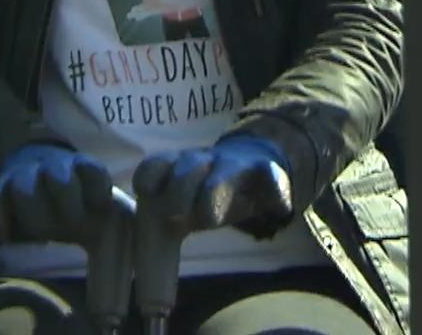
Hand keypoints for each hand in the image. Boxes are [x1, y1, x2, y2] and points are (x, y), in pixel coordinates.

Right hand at [0, 143, 120, 244]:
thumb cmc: (83, 208)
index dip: (97, 193)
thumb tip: (122, 303)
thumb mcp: (107, 224)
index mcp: (88, 172)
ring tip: (45, 233)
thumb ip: (119, 244)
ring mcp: (26, 177)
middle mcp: (57, 169)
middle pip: (59, 179)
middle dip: (66, 207)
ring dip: (36, 216)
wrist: (44, 185)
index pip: (95, 174)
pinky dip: (1, 222)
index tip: (98, 210)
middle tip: (69, 226)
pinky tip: (11, 239)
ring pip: (25, 188)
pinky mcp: (0, 191)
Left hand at [131, 134, 293, 236]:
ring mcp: (236, 165)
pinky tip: (277, 206)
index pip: (155, 165)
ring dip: (212, 196)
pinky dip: (276, 194)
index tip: (148, 196)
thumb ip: (160, 220)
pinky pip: (273, 180)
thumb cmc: (203, 192)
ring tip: (208, 217)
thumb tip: (144, 260)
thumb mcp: (179, 202)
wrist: (249, 162)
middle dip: (178, 192)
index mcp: (176, 167)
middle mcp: (204, 161)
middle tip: (176, 216)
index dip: (149, 179)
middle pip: (186, 167)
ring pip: (222, 175)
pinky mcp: (268, 172)